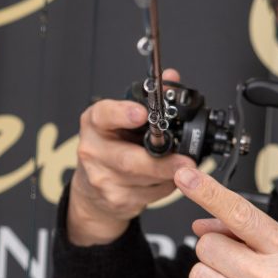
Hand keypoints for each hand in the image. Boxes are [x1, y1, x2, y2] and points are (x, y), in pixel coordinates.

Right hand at [68, 69, 195, 246]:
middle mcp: (93, 150)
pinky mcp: (115, 200)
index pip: (104, 115)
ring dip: (169, 175)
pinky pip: (150, 195)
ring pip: (144, 180)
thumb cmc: (112, 146)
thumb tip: (172, 77)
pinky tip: (169, 179)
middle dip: (161, 162)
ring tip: (183, 167)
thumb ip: (148, 99)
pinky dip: (166, 187)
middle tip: (185, 161)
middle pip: (128, 159)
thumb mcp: (124, 118)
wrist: (92, 190)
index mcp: (95, 123)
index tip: (142, 113)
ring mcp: (102, 178)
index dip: (123, 113)